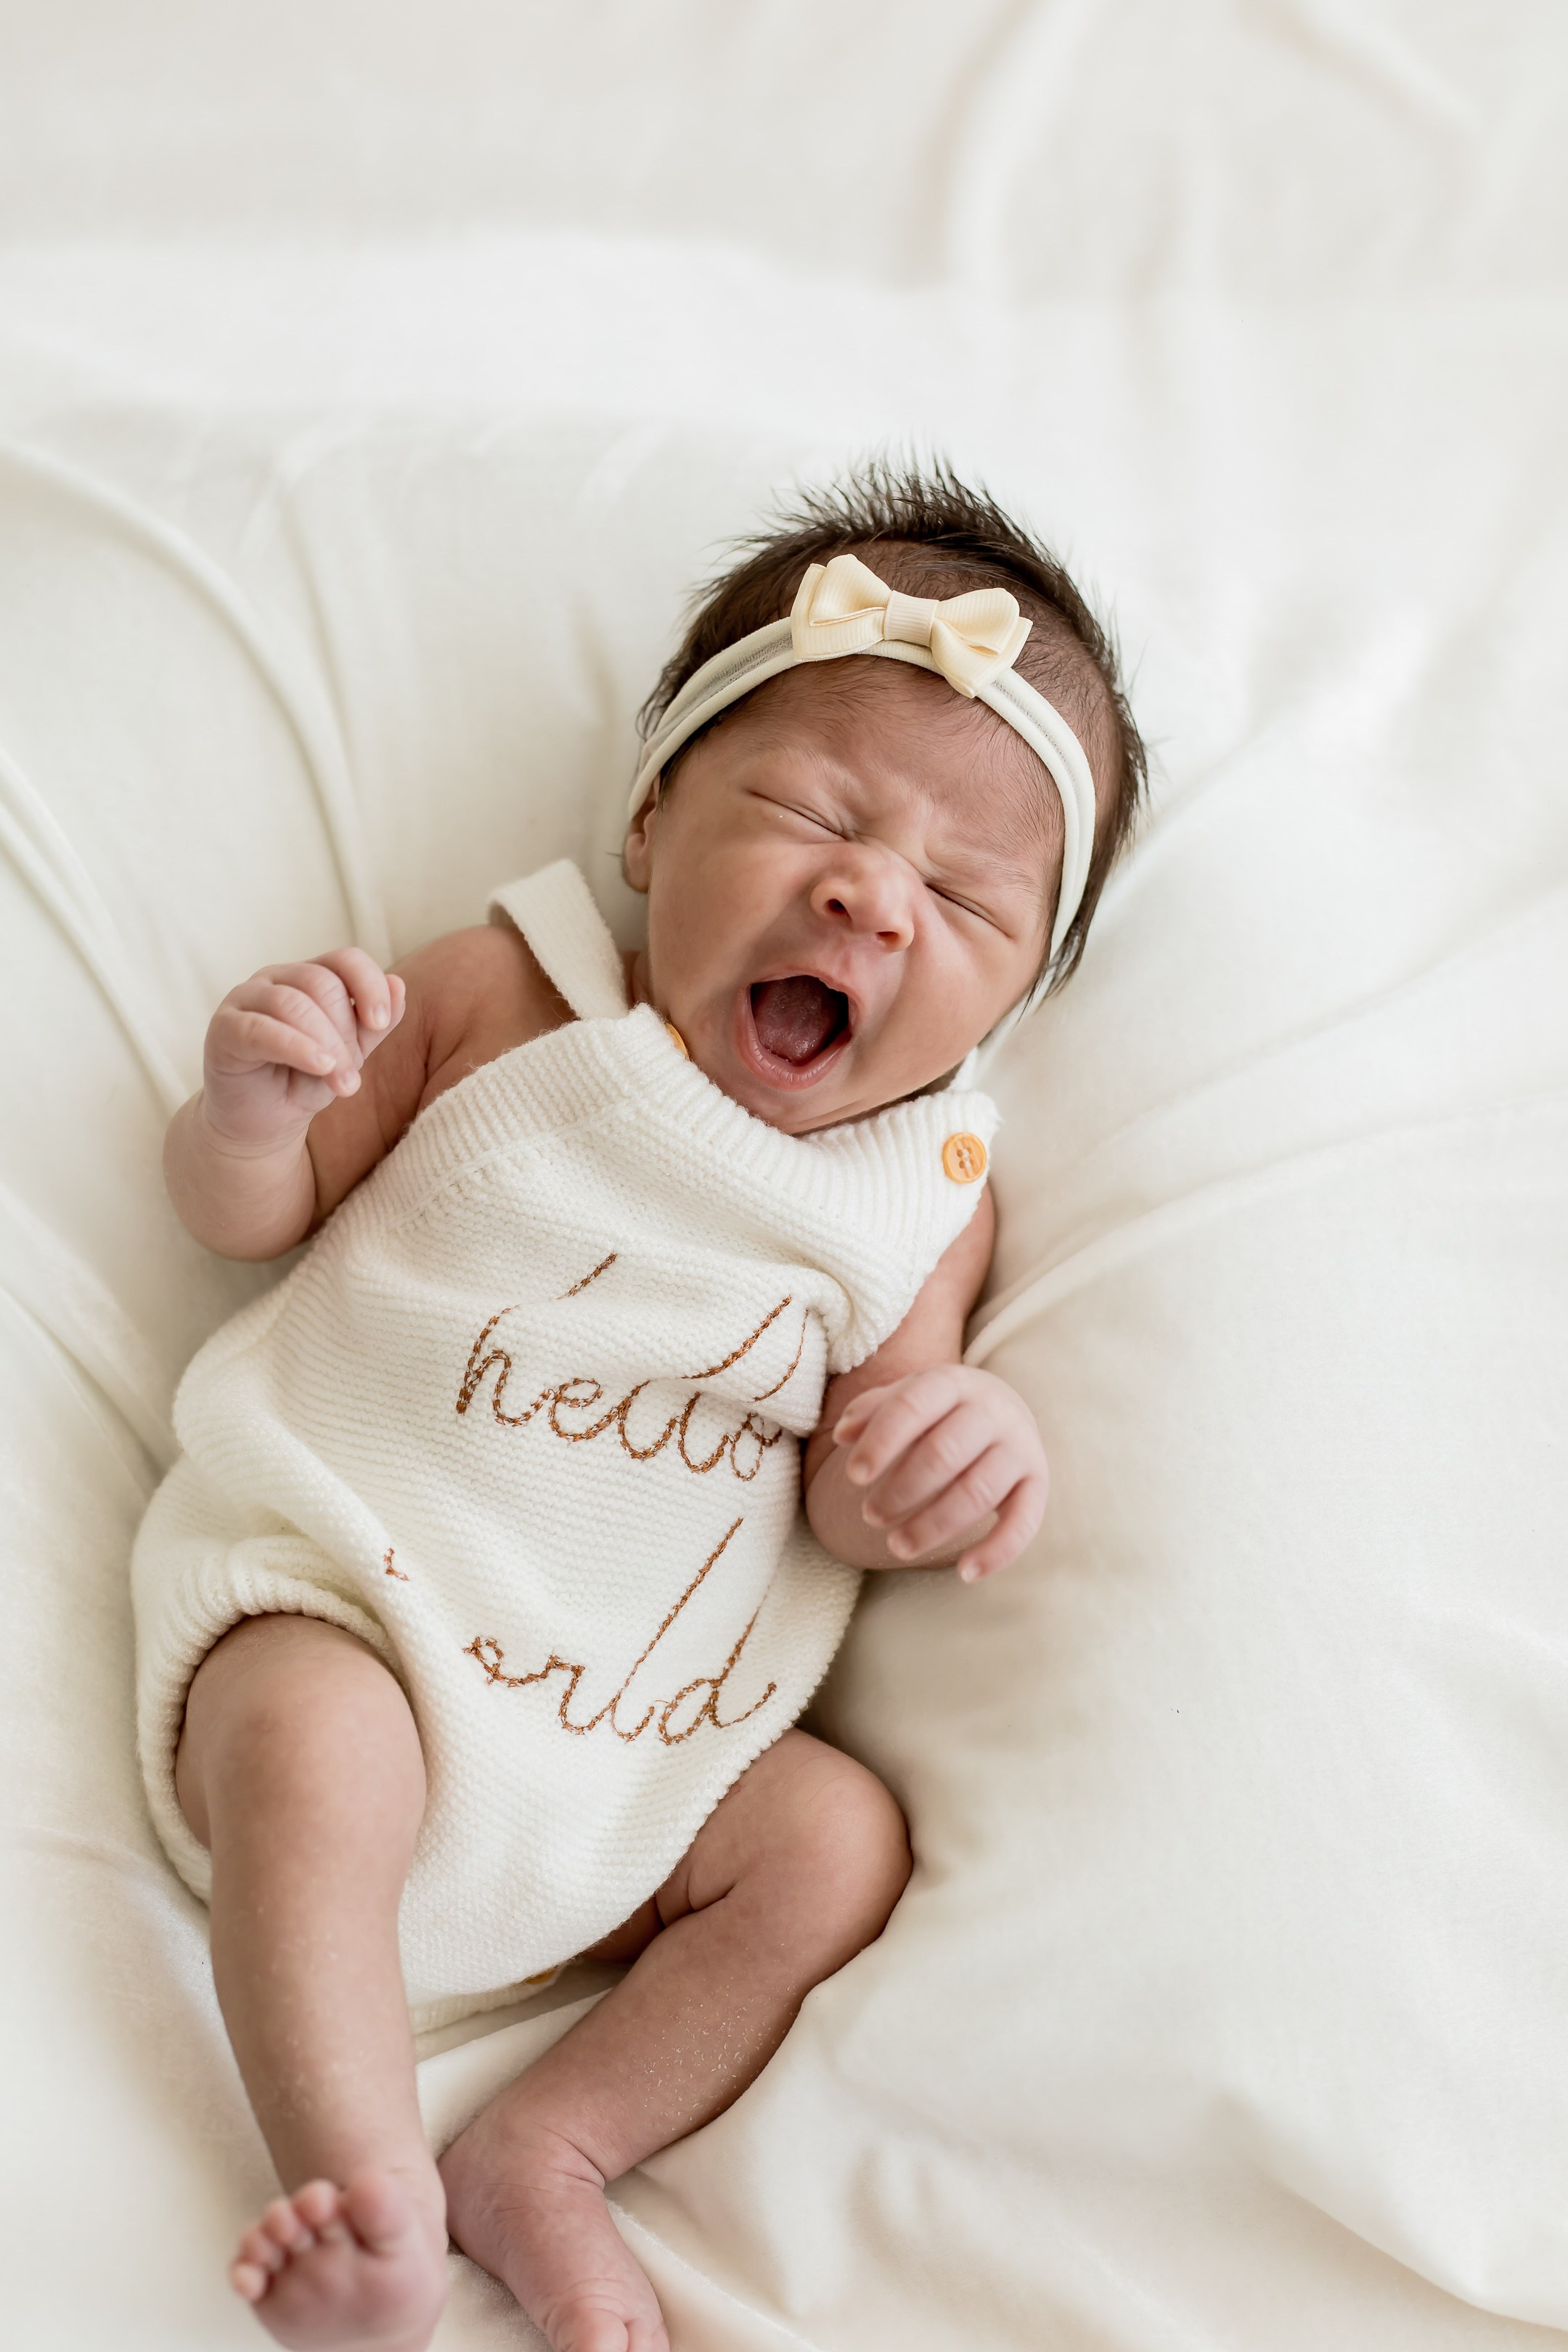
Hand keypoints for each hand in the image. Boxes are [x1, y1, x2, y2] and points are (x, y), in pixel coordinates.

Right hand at [201, 950, 405, 1149]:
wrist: (262, 1122)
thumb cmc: (305, 1081)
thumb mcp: (350, 1055)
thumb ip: (374, 1024)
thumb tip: (398, 985)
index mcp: (310, 977)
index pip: (345, 959)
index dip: (369, 985)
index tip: (380, 1023)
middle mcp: (277, 979)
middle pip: (322, 984)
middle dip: (346, 1033)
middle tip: (352, 1076)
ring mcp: (245, 999)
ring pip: (294, 1004)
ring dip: (328, 1047)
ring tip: (344, 1085)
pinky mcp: (224, 1028)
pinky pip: (261, 1029)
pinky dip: (296, 1047)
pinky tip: (320, 1066)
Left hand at [832, 1365, 1047, 1582]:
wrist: (999, 1411)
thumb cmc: (936, 1411)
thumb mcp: (905, 1398)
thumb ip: (870, 1411)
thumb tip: (843, 1434)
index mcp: (952, 1383)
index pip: (913, 1407)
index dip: (881, 1442)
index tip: (853, 1477)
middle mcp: (992, 1410)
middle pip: (944, 1453)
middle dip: (901, 1490)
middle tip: (870, 1516)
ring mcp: (1019, 1446)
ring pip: (978, 1491)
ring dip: (934, 1525)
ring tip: (896, 1547)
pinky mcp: (1037, 1482)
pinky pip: (1024, 1522)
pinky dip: (997, 1551)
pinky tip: (965, 1573)